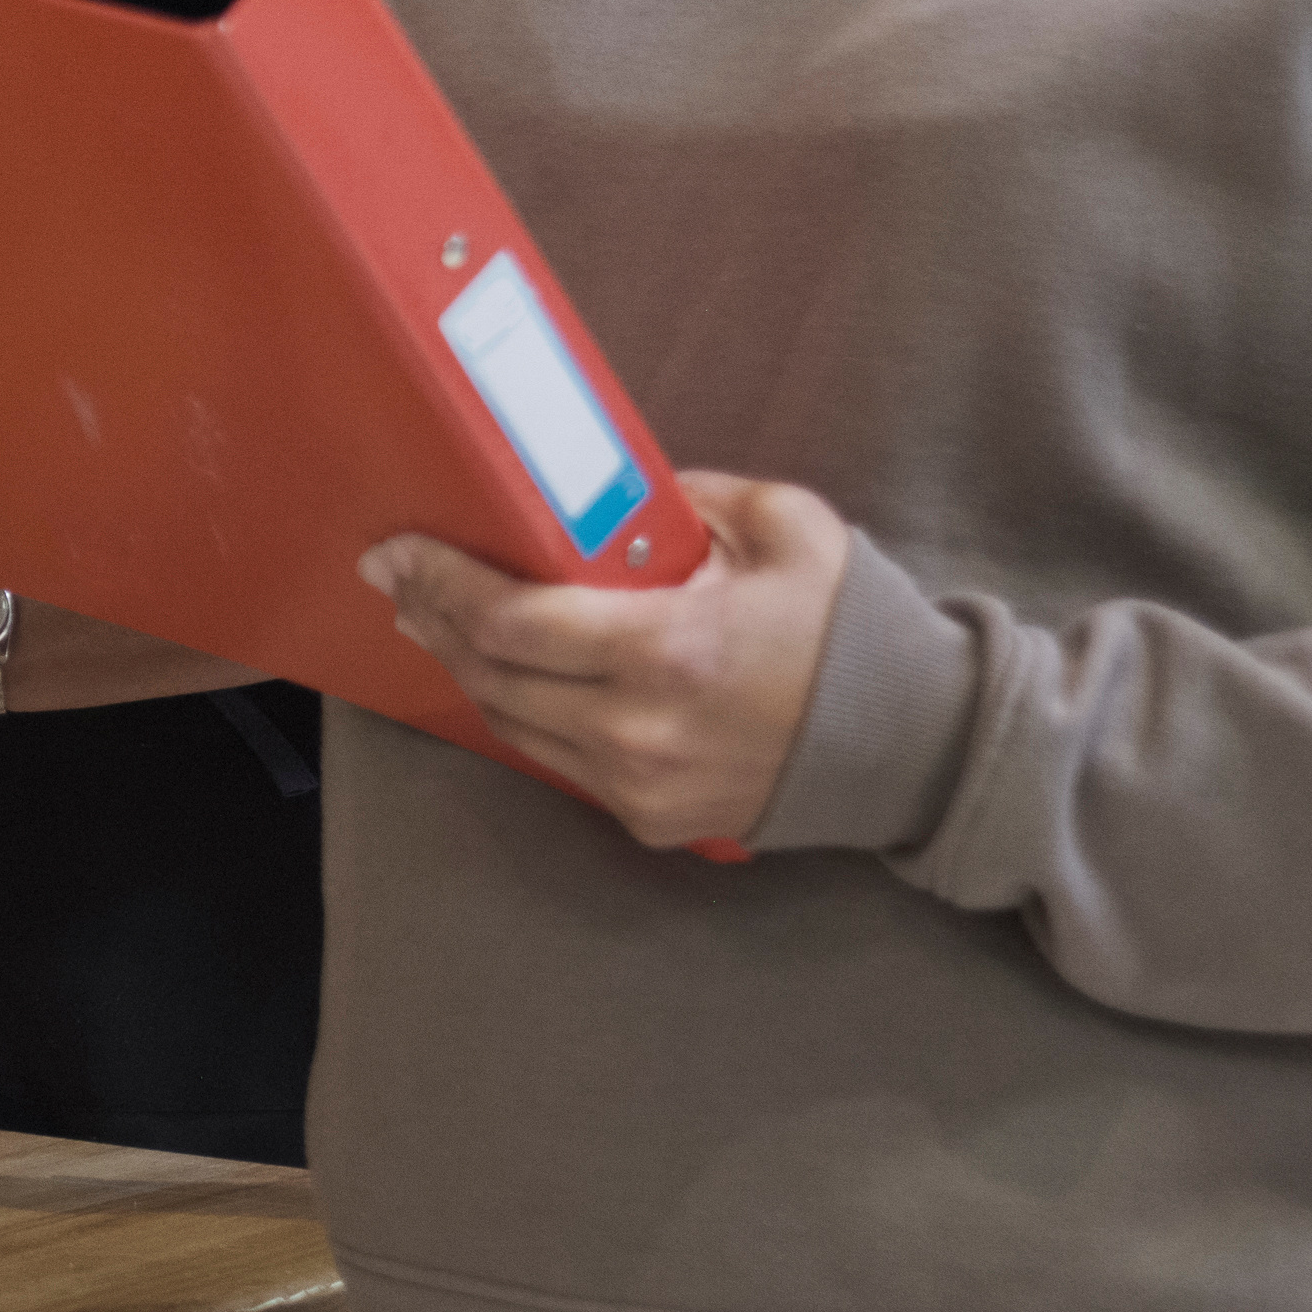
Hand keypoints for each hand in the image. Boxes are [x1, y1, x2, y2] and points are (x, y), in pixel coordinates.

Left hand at [356, 476, 855, 848]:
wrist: (915, 745)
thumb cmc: (850, 628)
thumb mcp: (785, 526)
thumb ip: (689, 499)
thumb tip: (613, 492)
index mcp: (669, 650)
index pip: (511, 620)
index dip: (440, 582)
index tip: (396, 549)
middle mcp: (639, 729)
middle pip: (492, 674)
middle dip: (431, 618)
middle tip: (396, 575)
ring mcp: (640, 785)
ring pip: (510, 724)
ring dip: (465, 666)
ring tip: (433, 617)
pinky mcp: (649, 820)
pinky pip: (556, 759)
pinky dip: (519, 709)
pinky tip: (503, 671)